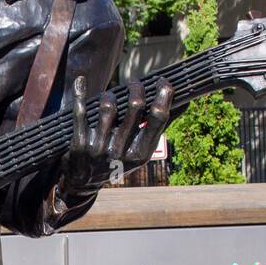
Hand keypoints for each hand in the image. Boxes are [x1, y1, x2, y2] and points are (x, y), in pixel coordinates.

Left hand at [57, 74, 174, 204]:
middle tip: (135, 83)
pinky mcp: (80, 144)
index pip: (158, 117)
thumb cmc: (118, 161)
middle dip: (136, 88)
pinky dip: (81, 94)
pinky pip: (80, 113)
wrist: (84, 184)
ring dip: (110, 94)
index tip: (162, 81)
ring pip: (108, 107)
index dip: (163, 94)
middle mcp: (121, 151)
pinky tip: (81, 81)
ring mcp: (100, 147)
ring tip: (111, 94)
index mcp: (140, 153)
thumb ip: (159, 127)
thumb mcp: (141, 150)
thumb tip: (185, 102)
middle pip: (135, 107)